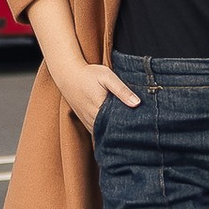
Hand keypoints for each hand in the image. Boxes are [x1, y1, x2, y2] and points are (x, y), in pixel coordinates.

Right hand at [25, 0, 139, 135]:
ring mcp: (87, 122)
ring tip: (130, 130)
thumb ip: (122, 90)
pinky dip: (106, 131)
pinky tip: (115, 128)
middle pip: (112, 132)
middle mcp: (92, 119)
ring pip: (104, 133)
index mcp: (99, 109)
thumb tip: (137, 103)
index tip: (141, 126)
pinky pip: (98, 131)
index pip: (118, 125)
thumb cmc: (89, 74)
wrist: (67, 74)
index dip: (129, 126)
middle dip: (124, 131)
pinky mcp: (85, 122)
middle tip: (139, 129)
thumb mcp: (107, 77)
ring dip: (115, 132)